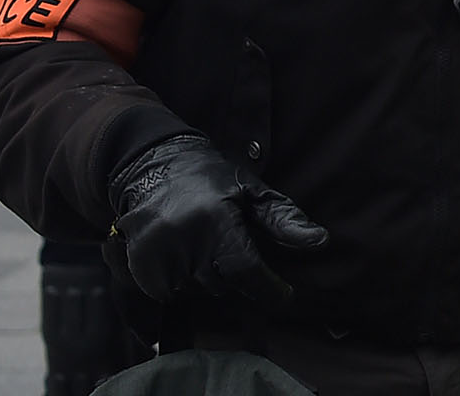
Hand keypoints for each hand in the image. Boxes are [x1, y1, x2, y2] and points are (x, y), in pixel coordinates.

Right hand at [110, 135, 327, 307]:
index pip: (246, 270)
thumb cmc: (210, 178)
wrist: (153, 166)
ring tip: (204, 246)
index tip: (284, 294)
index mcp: (214, 219)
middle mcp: (183, 240)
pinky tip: (184, 256)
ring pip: (197, 292)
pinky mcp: (139, 267)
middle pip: (223, 285)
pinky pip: (170, 293)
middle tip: (231, 247)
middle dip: (235, 275)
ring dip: (207, 279)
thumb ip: (284, 220)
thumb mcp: (252, 190)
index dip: (269, 289)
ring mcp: (157, 255)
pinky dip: (182, 283)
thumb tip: (320, 241)